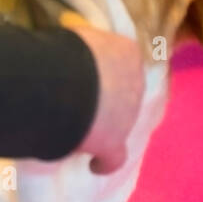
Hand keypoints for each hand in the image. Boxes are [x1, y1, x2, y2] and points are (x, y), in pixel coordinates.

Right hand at [65, 20, 145, 174]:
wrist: (67, 81)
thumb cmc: (69, 51)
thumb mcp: (78, 36)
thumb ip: (84, 45)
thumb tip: (73, 43)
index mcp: (128, 53)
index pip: (123, 61)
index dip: (108, 70)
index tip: (94, 74)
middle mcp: (135, 83)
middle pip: (124, 92)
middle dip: (108, 98)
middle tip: (83, 101)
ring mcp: (128, 115)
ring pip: (119, 122)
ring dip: (104, 124)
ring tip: (80, 128)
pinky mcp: (113, 142)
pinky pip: (113, 157)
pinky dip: (104, 161)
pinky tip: (94, 165)